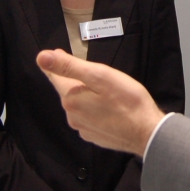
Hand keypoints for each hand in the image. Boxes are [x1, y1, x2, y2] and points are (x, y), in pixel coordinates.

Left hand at [37, 49, 165, 155]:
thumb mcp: (100, 76)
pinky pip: (89, 119)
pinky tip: (107, 108)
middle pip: (69, 92)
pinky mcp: (96, 136)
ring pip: (80, 106)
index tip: (57, 53)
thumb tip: (42, 58)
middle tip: (86, 70)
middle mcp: (73, 116)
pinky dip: (94, 110)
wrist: (148, 133)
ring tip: (100, 89)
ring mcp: (84, 129)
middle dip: (75, 81)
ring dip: (86, 97)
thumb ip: (70, 66)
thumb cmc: (127, 101)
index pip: (56, 77)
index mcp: (71, 99)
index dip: (56, 64)